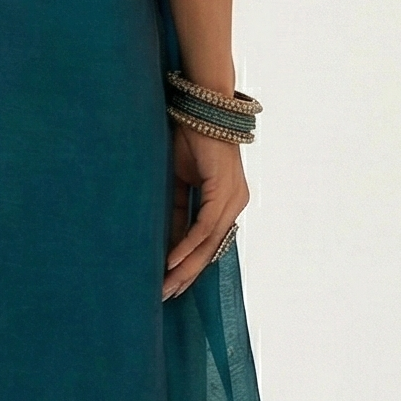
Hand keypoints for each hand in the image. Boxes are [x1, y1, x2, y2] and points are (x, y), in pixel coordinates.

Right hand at [163, 121, 248, 301]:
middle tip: (165, 295)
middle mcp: (235, 203)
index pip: (208, 242)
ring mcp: (233, 198)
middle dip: (187, 274)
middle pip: (211, 249)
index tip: (170, 283)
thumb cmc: (188, 137)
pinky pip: (204, 227)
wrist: (200, 106)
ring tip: (165, 285)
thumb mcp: (178, 181)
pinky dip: (187, 245)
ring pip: (209, 244)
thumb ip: (176, 209)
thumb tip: (165, 238)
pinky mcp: (223, 191)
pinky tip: (170, 261)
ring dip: (185, 267)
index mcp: (226, 201)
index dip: (189, 264)